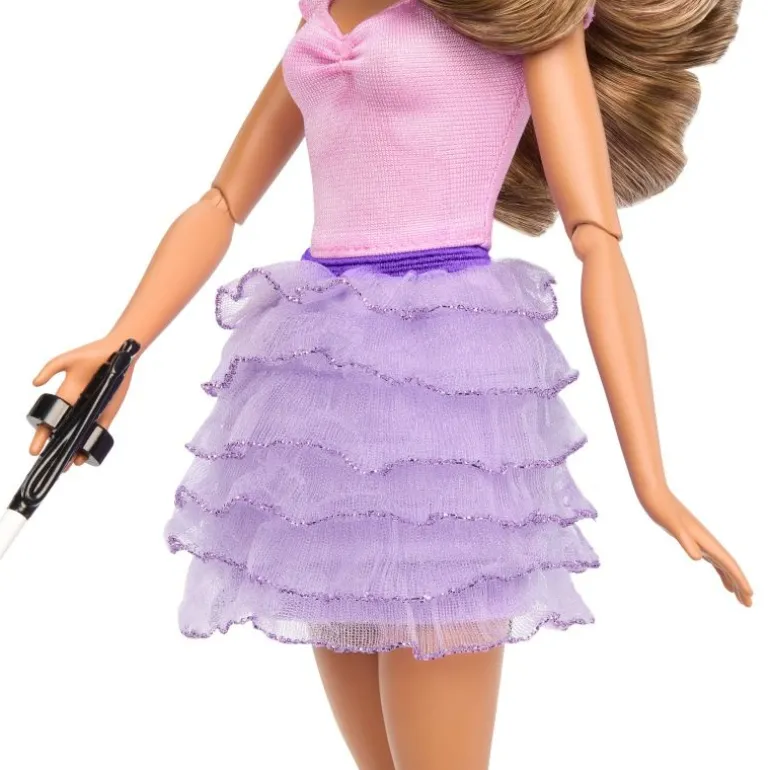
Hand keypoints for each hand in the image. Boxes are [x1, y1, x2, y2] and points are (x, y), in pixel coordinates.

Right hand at [29, 337, 136, 469]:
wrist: (119, 352)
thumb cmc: (92, 353)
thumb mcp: (67, 360)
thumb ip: (49, 369)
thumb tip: (35, 384)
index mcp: (65, 395)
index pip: (50, 419)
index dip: (41, 435)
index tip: (34, 451)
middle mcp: (78, 406)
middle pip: (64, 432)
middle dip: (56, 448)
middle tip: (49, 464)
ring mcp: (93, 411)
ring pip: (81, 436)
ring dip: (74, 451)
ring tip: (67, 467)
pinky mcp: (108, 412)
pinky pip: (99, 432)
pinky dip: (92, 443)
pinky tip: (86, 456)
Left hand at [642, 487, 752, 606]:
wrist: (655, 495)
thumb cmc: (663, 510)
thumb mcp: (674, 527)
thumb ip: (686, 541)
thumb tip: (698, 558)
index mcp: (706, 540)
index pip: (728, 563)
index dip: (740, 579)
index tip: (750, 594)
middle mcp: (707, 541)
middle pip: (729, 566)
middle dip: (740, 585)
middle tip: (749, 605)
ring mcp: (701, 540)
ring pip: (722, 564)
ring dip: (732, 580)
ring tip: (740, 598)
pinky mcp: (693, 539)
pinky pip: (713, 560)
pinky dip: (720, 572)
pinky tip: (723, 581)